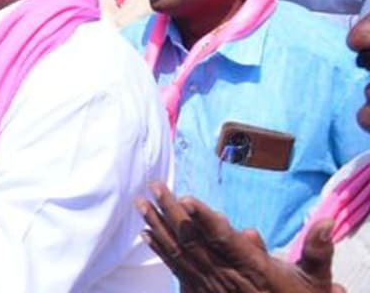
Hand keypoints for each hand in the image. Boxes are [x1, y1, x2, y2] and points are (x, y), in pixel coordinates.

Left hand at [138, 182, 343, 292]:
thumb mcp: (315, 281)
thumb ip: (317, 251)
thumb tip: (326, 222)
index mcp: (252, 268)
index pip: (224, 239)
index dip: (205, 219)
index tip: (187, 199)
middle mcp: (226, 276)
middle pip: (194, 241)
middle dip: (172, 211)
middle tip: (154, 186)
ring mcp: (211, 284)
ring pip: (180, 252)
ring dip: (158, 226)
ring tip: (141, 203)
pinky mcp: (201, 291)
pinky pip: (176, 268)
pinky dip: (160, 248)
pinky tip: (146, 233)